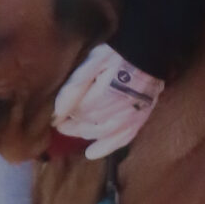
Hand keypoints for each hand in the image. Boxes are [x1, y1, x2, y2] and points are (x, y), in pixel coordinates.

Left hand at [52, 43, 162, 158]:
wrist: (149, 50)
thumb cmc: (118, 52)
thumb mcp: (94, 61)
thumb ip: (76, 86)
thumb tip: (58, 112)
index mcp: (105, 95)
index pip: (78, 113)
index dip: (65, 115)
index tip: (55, 116)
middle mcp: (118, 110)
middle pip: (88, 124)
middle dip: (72, 125)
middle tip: (61, 124)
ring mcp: (131, 116)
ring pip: (101, 133)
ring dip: (85, 133)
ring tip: (74, 129)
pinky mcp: (140, 118)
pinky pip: (123, 138)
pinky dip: (106, 147)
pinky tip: (91, 153)